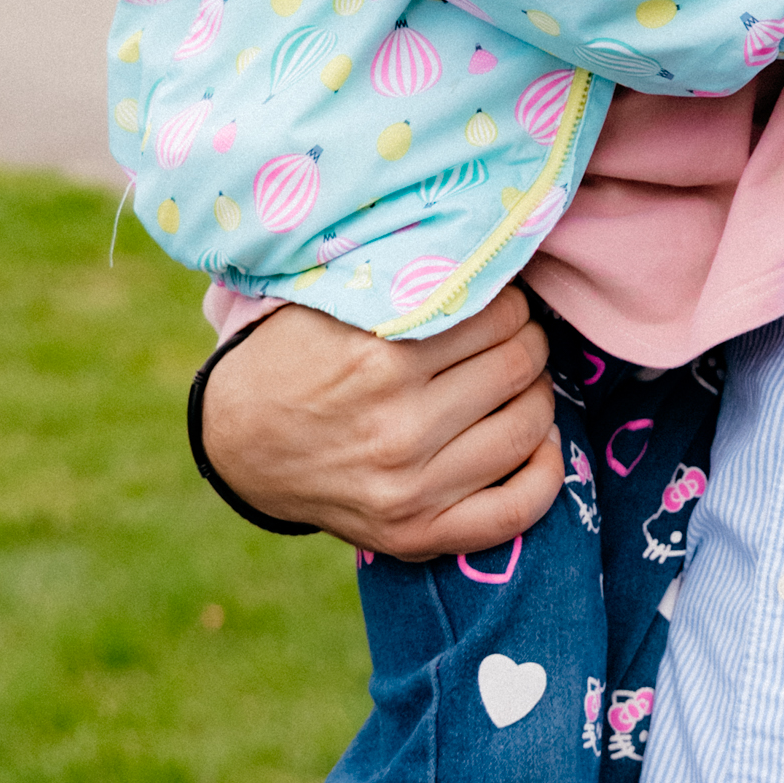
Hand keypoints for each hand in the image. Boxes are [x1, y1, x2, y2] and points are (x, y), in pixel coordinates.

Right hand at [199, 282, 562, 557]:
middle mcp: (400, 428)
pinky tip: (541, 441)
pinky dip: (546, 473)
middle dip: (526, 338)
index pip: (496, 312)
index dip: (508, 298)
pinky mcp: (417, 535)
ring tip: (520, 378)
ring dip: (538, 392)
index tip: (496, 298)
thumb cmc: (294, 357)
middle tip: (513, 333)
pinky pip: (515, 511)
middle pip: (516, 364)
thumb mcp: (333, 301)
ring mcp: (410, 489)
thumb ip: (405, 278)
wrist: (237, 445)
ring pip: (526, 427)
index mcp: (381, 360)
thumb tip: (485, 247)